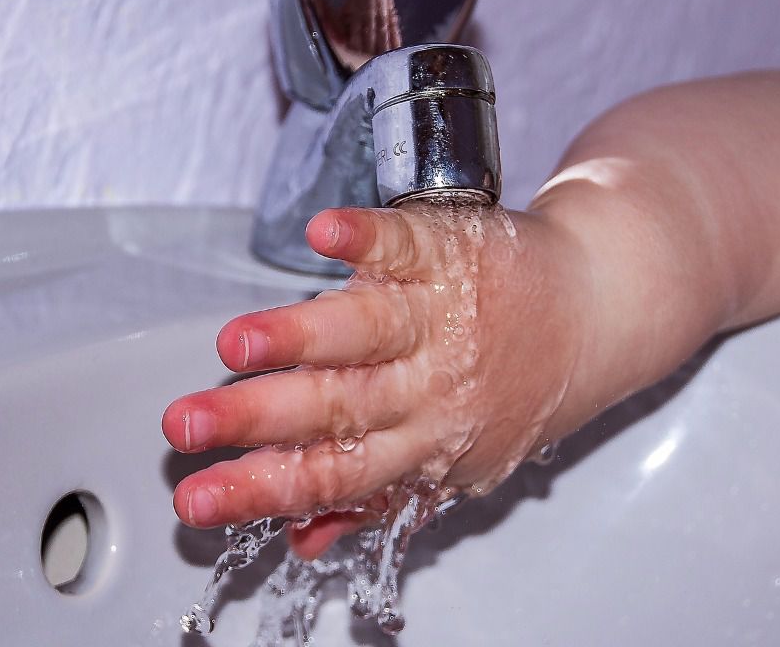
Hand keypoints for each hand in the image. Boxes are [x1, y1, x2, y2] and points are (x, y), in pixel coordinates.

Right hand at [162, 203, 592, 554]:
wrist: (594, 312)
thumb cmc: (516, 387)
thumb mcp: (456, 462)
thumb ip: (376, 502)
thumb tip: (301, 544)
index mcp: (423, 442)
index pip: (332, 474)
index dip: (262, 489)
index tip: (196, 499)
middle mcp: (429, 385)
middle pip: (337, 407)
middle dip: (255, 419)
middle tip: (186, 425)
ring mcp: (439, 316)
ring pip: (367, 332)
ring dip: (301, 337)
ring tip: (238, 344)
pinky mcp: (450, 252)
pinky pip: (407, 245)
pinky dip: (367, 238)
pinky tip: (326, 234)